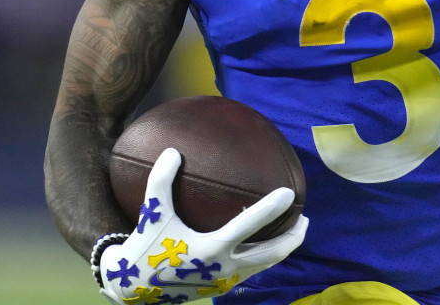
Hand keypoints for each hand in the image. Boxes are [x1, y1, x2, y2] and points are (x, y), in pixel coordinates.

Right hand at [96, 148, 306, 303]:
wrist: (134, 289)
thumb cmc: (145, 247)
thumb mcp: (151, 213)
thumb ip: (160, 181)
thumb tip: (171, 150)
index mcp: (212, 249)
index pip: (249, 226)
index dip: (270, 209)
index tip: (289, 193)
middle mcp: (225, 267)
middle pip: (271, 253)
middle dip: (293, 236)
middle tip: (305, 218)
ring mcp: (225, 280)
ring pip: (265, 265)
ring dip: (284, 248)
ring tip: (295, 231)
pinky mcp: (222, 288)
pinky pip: (252, 270)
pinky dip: (265, 256)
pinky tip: (265, 242)